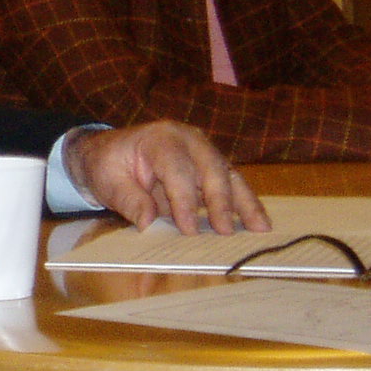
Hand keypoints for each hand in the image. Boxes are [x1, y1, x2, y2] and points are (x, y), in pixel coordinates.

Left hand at [65, 121, 269, 235]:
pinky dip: (246, 202)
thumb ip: (129, 200)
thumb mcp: (109, 181)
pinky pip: (233, 182)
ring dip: (245, 202)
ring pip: (230, 174)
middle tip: (224, 232)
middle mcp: (188, 139)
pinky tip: (259, 222)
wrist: (110, 151)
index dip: (184, 200)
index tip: (190, 229)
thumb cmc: (109, 165)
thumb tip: (148, 224)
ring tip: (260, 228)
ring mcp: (204, 150)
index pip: (177, 169)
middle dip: (220, 201)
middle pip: (211, 168)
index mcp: (160, 138)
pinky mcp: (213, 164)